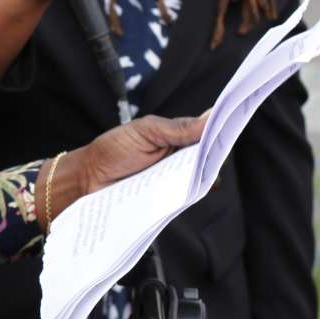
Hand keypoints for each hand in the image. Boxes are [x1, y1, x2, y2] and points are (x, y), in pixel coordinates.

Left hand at [49, 114, 207, 217]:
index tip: (233, 125)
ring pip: (200, 179)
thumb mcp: (146, 131)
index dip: (220, 130)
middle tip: (217, 149)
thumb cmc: (113, 150)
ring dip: (204, 174)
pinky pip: (185, 198)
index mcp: (177, 138)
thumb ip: (177, 127)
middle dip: (215, 154)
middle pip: (208, 158)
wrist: (87, 180)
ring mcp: (174, 182)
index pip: (206, 134)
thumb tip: (211, 117)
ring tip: (204, 168)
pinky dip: (191, 194)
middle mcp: (179, 160)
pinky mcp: (167, 202)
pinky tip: (194, 189)